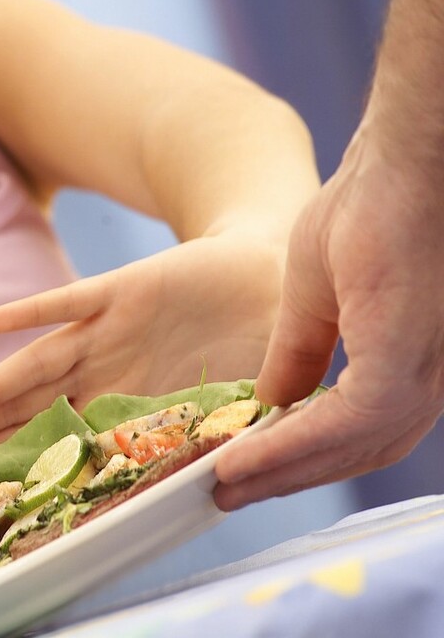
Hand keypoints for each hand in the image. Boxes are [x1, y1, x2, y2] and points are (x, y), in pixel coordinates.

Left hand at [0, 234, 283, 440]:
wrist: (262, 280)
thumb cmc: (247, 353)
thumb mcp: (220, 414)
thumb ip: (202, 450)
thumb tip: (207, 505)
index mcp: (121, 405)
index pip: (63, 443)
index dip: (24, 467)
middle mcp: (101, 371)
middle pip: (32, 408)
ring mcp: (106, 332)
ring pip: (39, 363)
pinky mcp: (122, 289)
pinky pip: (71, 300)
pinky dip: (33, 311)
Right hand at [215, 138, 443, 509]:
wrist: (410, 157)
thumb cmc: (374, 200)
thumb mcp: (320, 285)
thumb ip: (302, 346)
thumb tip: (274, 400)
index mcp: (413, 356)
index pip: (358, 426)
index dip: (303, 453)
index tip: (246, 469)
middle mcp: (430, 376)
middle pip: (358, 452)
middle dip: (290, 476)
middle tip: (228, 491)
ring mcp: (422, 373)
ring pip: (349, 448)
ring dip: (282, 471)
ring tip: (225, 482)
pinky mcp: (403, 365)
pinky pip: (338, 425)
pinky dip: (286, 448)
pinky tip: (242, 457)